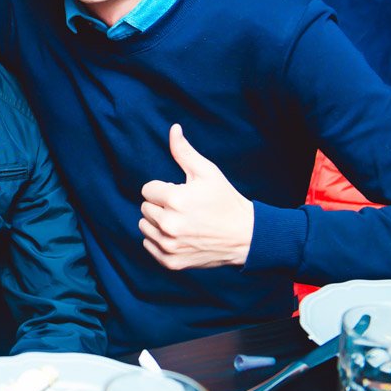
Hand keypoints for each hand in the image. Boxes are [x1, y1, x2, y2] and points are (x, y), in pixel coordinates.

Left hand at [138, 124, 253, 269]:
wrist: (246, 236)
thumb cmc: (226, 201)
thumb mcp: (207, 172)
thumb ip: (184, 152)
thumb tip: (173, 129)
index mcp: (175, 200)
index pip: (147, 190)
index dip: (164, 189)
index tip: (180, 193)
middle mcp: (169, 225)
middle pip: (145, 208)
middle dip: (161, 205)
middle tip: (184, 208)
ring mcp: (169, 246)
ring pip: (144, 227)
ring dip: (157, 222)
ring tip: (181, 221)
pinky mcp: (171, 262)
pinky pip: (148, 246)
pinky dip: (159, 240)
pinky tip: (179, 235)